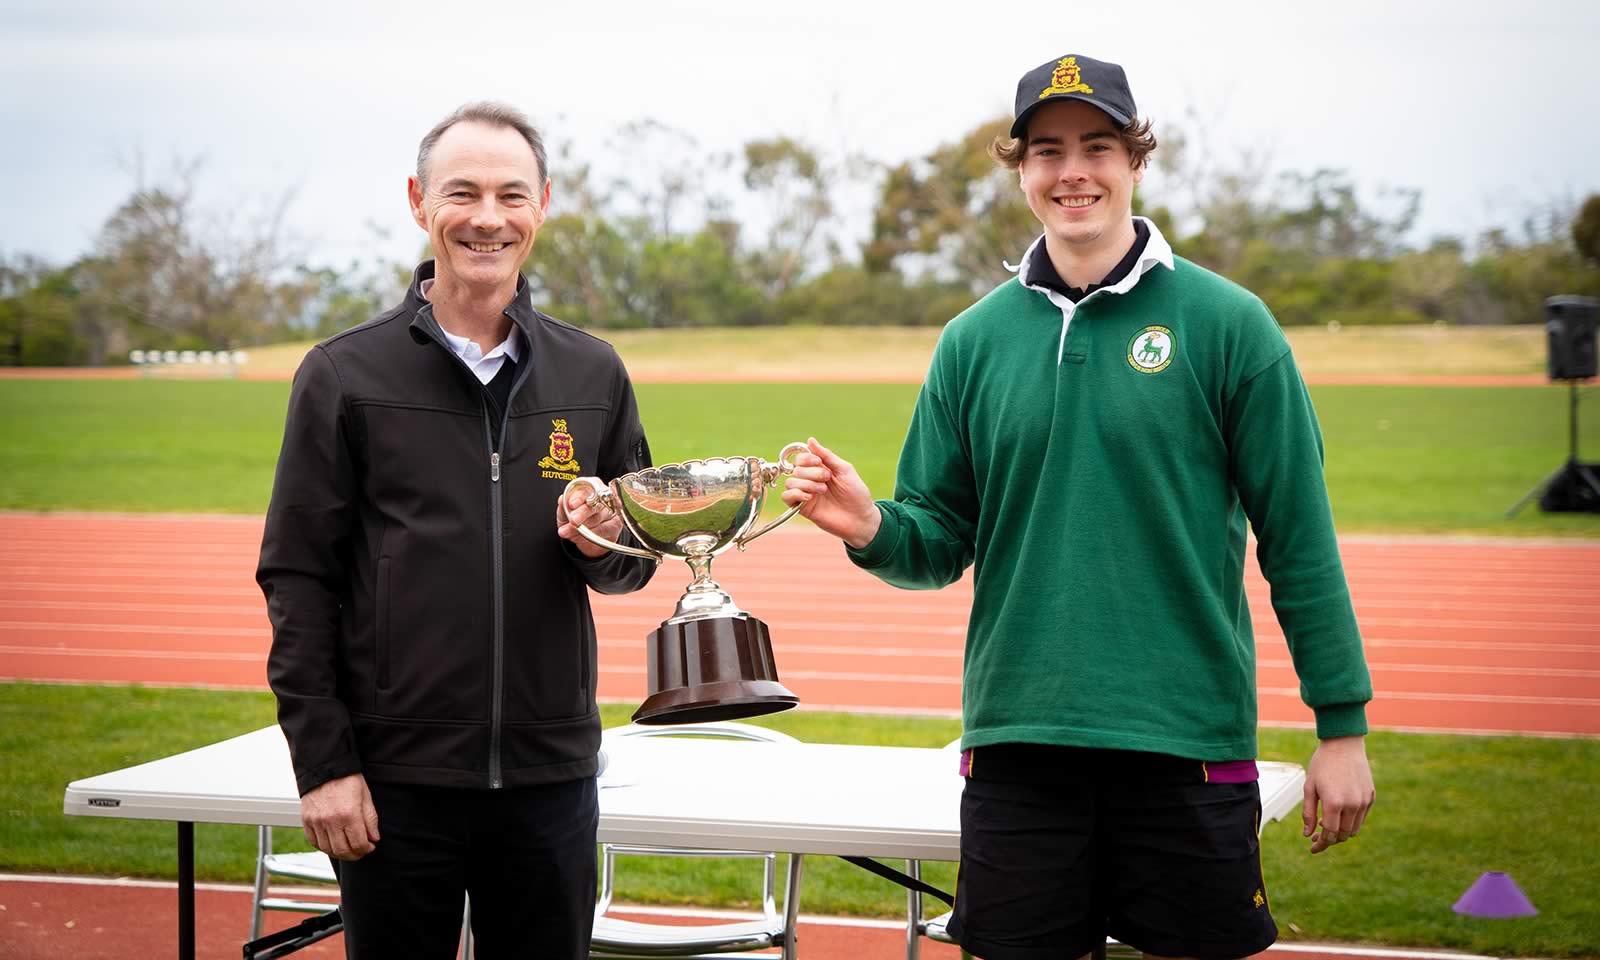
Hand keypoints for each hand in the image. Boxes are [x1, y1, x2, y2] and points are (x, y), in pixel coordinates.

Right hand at [300, 772, 379, 860]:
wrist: (326, 767)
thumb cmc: (348, 779)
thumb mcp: (366, 797)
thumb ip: (370, 820)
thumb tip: (374, 838)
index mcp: (349, 814)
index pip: (358, 844)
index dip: (366, 849)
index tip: (370, 846)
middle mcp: (331, 820)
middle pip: (342, 851)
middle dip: (354, 855)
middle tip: (360, 851)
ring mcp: (317, 821)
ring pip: (327, 849)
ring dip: (339, 853)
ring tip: (348, 848)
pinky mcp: (306, 820)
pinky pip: (314, 842)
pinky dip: (324, 847)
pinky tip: (333, 843)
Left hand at [557, 479, 624, 558]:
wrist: (582, 532)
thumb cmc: (574, 515)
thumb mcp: (564, 510)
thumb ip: (563, 504)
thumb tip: (563, 500)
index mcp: (592, 487)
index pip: (589, 489)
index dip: (580, 496)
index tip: (571, 504)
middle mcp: (605, 498)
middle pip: (596, 505)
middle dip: (582, 514)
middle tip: (572, 521)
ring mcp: (612, 513)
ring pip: (599, 520)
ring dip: (582, 529)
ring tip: (568, 533)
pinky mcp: (615, 527)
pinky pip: (603, 533)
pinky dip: (589, 538)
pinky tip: (578, 538)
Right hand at [780, 437, 879, 548]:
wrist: (860, 518)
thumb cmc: (856, 494)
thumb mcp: (844, 469)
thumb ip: (826, 455)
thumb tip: (810, 440)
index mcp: (820, 469)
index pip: (801, 458)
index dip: (806, 458)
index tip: (818, 462)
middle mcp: (810, 480)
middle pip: (796, 469)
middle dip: (812, 472)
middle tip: (827, 479)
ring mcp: (805, 494)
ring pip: (790, 482)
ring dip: (806, 484)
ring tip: (822, 491)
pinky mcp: (802, 508)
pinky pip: (786, 497)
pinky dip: (796, 494)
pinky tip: (810, 497)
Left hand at [1302, 735, 1374, 853]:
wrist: (1344, 744)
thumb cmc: (1322, 764)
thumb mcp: (1309, 787)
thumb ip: (1308, 813)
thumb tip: (1307, 835)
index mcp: (1334, 803)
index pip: (1330, 833)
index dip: (1321, 843)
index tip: (1313, 848)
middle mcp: (1353, 804)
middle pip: (1343, 835)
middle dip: (1330, 840)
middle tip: (1317, 837)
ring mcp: (1364, 801)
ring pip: (1354, 829)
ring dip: (1341, 832)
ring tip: (1326, 825)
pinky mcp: (1371, 797)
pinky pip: (1361, 817)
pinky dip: (1350, 822)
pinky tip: (1339, 815)